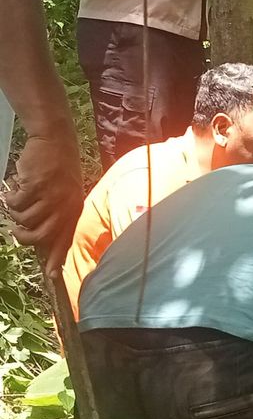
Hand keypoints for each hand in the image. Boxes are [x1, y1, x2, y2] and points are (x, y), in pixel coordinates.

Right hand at [4, 134, 83, 273]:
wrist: (55, 141)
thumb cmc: (58, 170)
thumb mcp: (66, 195)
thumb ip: (58, 216)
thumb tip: (43, 242)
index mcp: (73, 211)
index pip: (65, 240)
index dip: (56, 259)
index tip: (51, 277)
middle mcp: (65, 206)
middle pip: (40, 236)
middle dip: (24, 237)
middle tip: (16, 231)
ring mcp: (51, 196)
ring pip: (24, 219)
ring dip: (16, 213)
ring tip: (19, 200)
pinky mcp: (35, 185)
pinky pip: (16, 203)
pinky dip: (11, 198)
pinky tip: (15, 188)